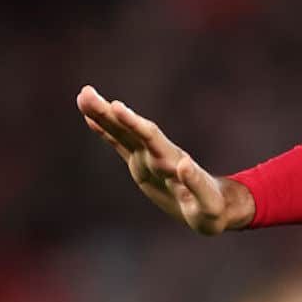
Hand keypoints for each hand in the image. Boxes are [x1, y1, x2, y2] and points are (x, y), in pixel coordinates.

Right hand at [77, 85, 254, 233]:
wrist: (217, 207)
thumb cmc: (213, 209)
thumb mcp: (207, 204)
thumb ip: (196, 184)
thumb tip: (184, 163)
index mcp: (171, 162)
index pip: (150, 137)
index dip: (133, 123)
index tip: (116, 106)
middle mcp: (158, 155)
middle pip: (131, 129)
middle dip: (108, 113)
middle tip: (85, 93)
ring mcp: (149, 159)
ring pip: (123, 133)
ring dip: (104, 117)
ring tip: (83, 97)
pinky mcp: (143, 166)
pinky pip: (121, 145)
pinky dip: (107, 132)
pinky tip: (92, 120)